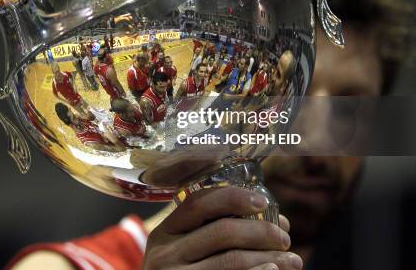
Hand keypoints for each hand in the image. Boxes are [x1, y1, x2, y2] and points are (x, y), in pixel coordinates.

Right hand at [142, 187, 301, 269]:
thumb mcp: (181, 253)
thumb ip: (210, 233)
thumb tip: (274, 220)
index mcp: (164, 233)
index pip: (198, 203)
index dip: (233, 197)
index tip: (263, 201)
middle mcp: (165, 255)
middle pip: (222, 231)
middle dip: (262, 231)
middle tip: (285, 238)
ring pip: (232, 259)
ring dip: (271, 258)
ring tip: (293, 260)